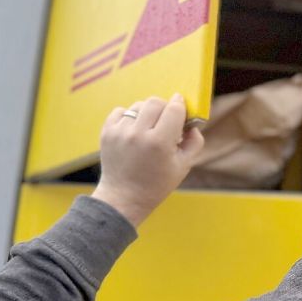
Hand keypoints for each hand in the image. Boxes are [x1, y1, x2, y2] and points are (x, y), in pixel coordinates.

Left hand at [91, 94, 204, 226]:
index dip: (181, 106)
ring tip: (149, 129)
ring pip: (139, 105)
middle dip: (165, 108)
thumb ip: (194, 141)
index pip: (174, 109)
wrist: (124, 198)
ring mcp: (120, 132)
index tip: (182, 109)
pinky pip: (121, 111)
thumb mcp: (184, 166)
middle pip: (156, 102)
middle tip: (167, 122)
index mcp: (159, 142)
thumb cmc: (157, 184)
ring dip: (148, 113)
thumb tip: (192, 123)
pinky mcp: (107, 132)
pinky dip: (130, 117)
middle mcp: (138, 134)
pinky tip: (134, 131)